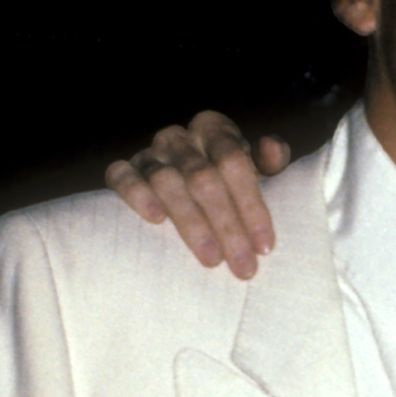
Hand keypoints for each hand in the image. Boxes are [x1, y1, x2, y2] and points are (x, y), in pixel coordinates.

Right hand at [104, 111, 291, 278]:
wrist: (184, 191)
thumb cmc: (228, 185)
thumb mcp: (256, 171)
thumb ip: (270, 163)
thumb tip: (273, 149)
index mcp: (213, 130)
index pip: (233, 161)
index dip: (251, 204)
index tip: (265, 247)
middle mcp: (179, 138)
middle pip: (203, 177)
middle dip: (227, 225)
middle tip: (243, 266)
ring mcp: (149, 154)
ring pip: (166, 181)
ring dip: (191, 223)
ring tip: (211, 259)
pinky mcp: (124, 171)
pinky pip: (122, 176)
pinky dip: (137, 194)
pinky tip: (155, 219)